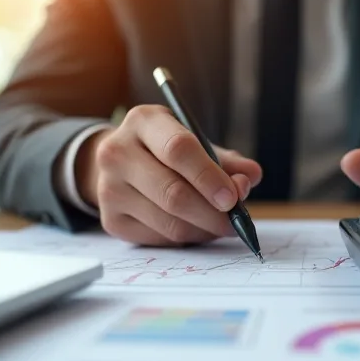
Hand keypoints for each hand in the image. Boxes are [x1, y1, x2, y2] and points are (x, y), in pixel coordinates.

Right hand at [75, 105, 261, 245]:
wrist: (121, 163)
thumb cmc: (166, 151)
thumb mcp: (196, 142)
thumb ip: (227, 160)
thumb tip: (250, 177)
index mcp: (143, 121)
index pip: (178, 149)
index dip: (209, 176)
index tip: (233, 197)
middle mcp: (118, 152)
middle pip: (173, 193)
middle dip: (213, 213)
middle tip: (236, 222)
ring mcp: (109, 189)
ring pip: (169, 222)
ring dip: (204, 230)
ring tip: (221, 225)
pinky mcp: (110, 220)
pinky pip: (160, 239)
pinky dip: (187, 238)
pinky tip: (196, 228)